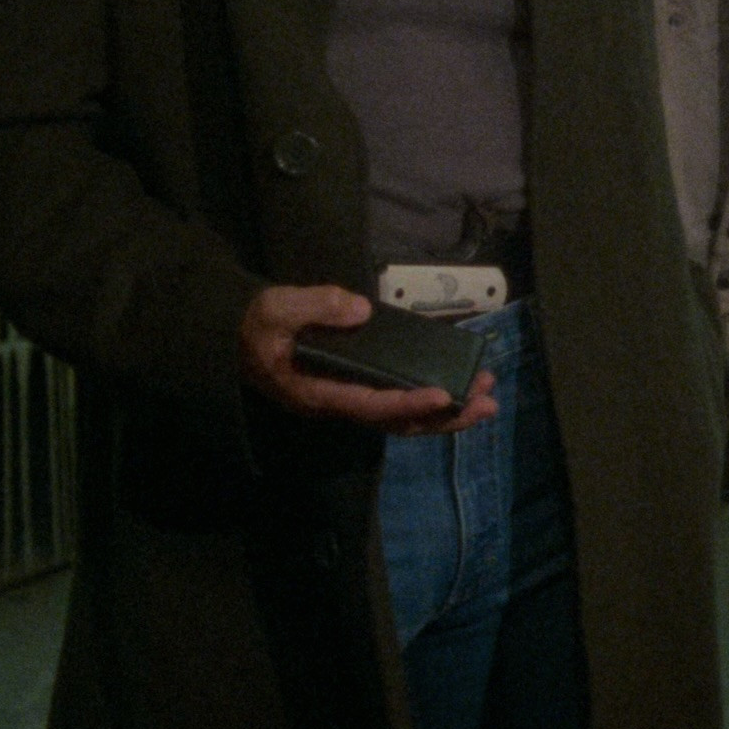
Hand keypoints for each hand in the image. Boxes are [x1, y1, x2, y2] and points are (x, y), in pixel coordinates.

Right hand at [238, 285, 497, 434]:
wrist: (239, 335)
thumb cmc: (258, 323)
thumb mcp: (278, 308)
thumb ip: (317, 307)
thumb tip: (361, 310)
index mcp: (318, 393)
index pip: (370, 406)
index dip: (408, 403)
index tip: (444, 396)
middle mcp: (338, 405)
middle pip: (398, 422)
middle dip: (445, 415)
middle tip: (489, 402)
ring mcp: (348, 400)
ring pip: (403, 417)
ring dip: (446, 411)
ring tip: (487, 397)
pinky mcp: (356, 388)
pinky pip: (398, 402)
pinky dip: (430, 398)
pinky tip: (458, 386)